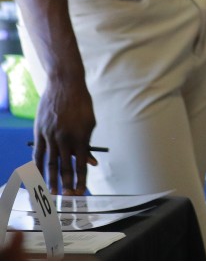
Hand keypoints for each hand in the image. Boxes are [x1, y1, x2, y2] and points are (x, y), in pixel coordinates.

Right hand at [33, 76, 96, 194]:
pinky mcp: (39, 132)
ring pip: (50, 163)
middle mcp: (65, 139)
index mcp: (81, 137)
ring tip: (52, 193)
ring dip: (51, 180)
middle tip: (67, 197)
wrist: (65, 85)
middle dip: (67, 184)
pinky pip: (38, 154)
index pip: (81, 164)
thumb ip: (88, 143)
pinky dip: (37, 167)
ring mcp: (50, 136)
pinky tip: (37, 177)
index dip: (81, 180)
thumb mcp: (90, 122)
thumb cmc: (81, 104)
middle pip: (65, 167)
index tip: (81, 192)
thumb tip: (90, 162)